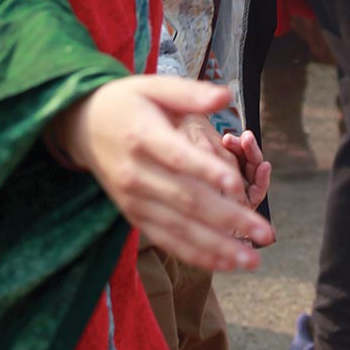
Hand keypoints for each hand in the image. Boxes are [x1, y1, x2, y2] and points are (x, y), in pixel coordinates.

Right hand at [52, 76, 274, 272]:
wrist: (83, 128)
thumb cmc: (127, 103)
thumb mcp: (153, 86)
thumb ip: (189, 93)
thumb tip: (226, 96)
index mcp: (142, 136)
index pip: (178, 158)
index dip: (208, 172)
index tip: (240, 185)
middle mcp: (135, 173)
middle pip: (186, 200)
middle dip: (228, 219)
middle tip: (266, 233)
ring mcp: (133, 200)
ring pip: (179, 228)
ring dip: (217, 246)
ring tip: (251, 259)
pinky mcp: (135, 216)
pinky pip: (167, 239)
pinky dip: (196, 254)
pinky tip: (225, 263)